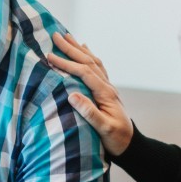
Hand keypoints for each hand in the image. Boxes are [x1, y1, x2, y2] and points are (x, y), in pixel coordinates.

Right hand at [48, 32, 133, 154]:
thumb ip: (89, 112)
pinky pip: (97, 68)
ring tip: (67, 36)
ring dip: (79, 48)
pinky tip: (85, 49)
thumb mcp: (103, 129)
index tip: (49, 56)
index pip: (84, 72)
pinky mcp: (106, 91)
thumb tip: (71, 95)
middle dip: (71, 48)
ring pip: (93, 62)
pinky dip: (89, 56)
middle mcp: (107, 86)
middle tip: (55, 35)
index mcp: (105, 93)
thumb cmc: (116, 139)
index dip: (67, 63)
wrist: (131, 145)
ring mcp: (108, 87)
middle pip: (88, 62)